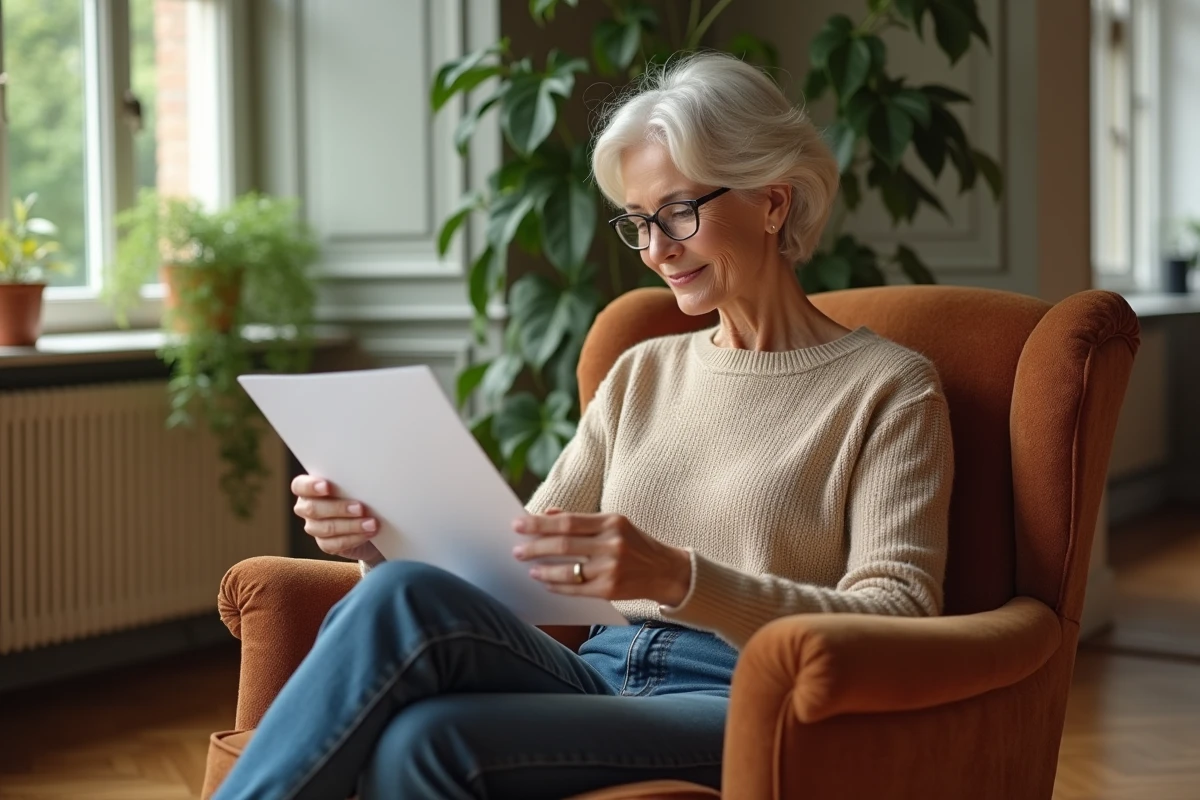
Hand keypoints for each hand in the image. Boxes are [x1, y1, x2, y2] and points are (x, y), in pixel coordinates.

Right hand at [291, 474, 382, 564]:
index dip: (310, 486)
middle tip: (360, 508)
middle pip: (312, 509)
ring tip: (371, 523)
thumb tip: (365, 479)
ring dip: (351, 525)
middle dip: (338, 508)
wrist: (373, 521)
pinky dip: (354, 538)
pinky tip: (368, 533)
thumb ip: (352, 482)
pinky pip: (335, 544)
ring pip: (325, 528)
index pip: (299, 486)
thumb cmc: (363, 496)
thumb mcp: (357, 486)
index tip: (327, 486)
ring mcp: (315, 527)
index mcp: (310, 488)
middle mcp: (308, 507)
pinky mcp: (326, 544)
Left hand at [511, 509, 691, 605]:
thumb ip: (582, 520)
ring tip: (528, 567)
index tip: (519, 523)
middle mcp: (613, 544)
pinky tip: (546, 582)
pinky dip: (557, 585)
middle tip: (516, 549)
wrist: (666, 571)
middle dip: (535, 547)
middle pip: (563, 544)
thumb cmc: (635, 544)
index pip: (568, 521)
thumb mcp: (615, 524)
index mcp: (612, 522)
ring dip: (543, 569)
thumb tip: (548, 514)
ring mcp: (612, 568)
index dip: (540, 523)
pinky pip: (576, 589)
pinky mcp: (610, 590)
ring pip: (567, 569)